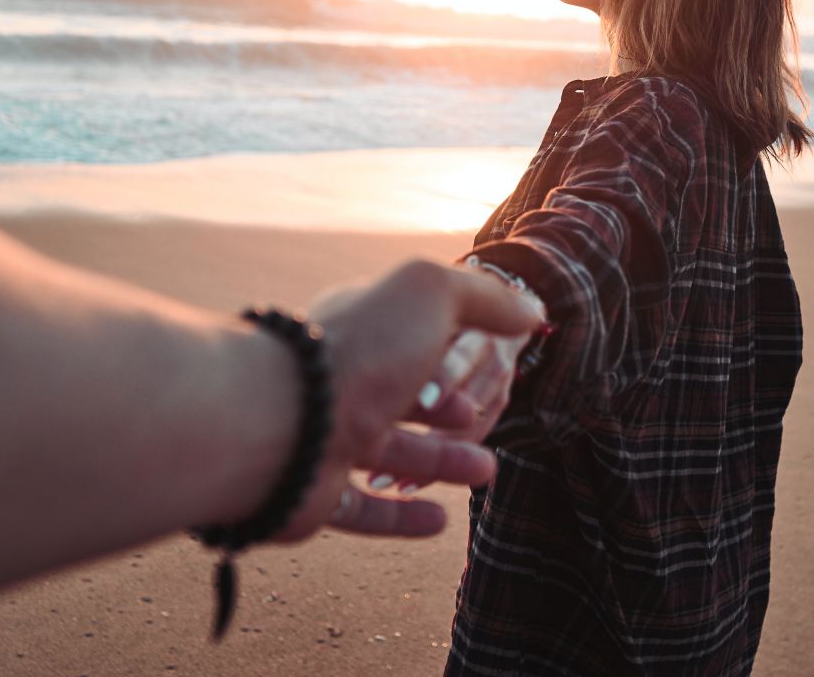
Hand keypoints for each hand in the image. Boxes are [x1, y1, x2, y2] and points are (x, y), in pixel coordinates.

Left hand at [272, 260, 540, 540]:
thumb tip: (529, 309)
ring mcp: (327, 438)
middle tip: (483, 420)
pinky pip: (364, 512)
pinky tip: (441, 520)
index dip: (456, 353)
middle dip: (452, 411)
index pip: (412, 339)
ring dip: (442, 462)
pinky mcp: (317, 494)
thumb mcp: (432, 292)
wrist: (284, 422)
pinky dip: (403, 516)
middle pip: (406, 399)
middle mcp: (340, 383)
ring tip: (486, 472)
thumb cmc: (360, 349)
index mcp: (361, 332)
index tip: (492, 362)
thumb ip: (484, 297)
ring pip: (393, 452)